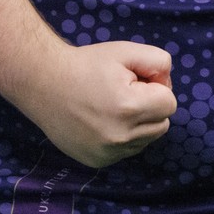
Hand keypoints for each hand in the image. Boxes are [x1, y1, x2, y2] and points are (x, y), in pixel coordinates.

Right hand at [8, 40, 177, 168]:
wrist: (43, 83)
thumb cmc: (85, 64)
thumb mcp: (125, 51)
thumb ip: (158, 61)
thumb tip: (167, 83)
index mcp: (129, 108)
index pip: (169, 104)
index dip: (156, 87)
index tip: (135, 80)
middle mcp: (121, 136)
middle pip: (162, 124)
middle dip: (150, 107)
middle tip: (124, 91)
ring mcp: (108, 153)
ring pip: (146, 140)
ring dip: (138, 124)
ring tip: (112, 105)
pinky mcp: (98, 161)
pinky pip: (126, 151)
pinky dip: (122, 137)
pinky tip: (102, 120)